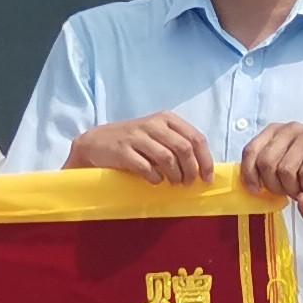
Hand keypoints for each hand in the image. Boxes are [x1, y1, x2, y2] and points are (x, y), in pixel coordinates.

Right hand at [67, 112, 211, 184]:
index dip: (205, 160)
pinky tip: (155, 180)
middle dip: (191, 170)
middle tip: (188, 184)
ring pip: (168, 158)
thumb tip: (201, 168)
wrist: (96, 143)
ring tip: (173, 183)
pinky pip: (147, 168)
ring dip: (175, 175)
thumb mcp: (156, 135)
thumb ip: (177, 144)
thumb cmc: (133, 142)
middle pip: (184, 148)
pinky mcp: (123, 150)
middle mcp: (153, 124)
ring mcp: (137, 136)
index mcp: (166, 118)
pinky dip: (155, 178)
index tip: (207, 178)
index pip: (196, 138)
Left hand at [238, 122, 302, 197]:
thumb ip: (268, 168)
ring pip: (285, 170)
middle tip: (287, 193)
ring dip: (292, 189)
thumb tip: (249, 184)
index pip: (250, 151)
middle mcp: (289, 129)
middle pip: (265, 163)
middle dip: (274, 185)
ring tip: (302, 191)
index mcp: (275, 131)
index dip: (249, 174)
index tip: (256, 190)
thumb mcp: (287, 164)